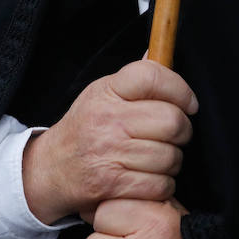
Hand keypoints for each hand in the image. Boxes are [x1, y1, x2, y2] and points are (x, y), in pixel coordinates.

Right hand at [22, 59, 197, 225]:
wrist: (49, 169)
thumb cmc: (85, 129)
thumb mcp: (102, 95)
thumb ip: (133, 79)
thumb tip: (158, 52)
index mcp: (107, 91)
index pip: (151, 76)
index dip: (180, 89)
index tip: (189, 103)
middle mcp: (107, 120)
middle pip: (171, 120)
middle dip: (182, 131)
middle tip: (175, 135)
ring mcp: (109, 153)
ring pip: (170, 156)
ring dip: (172, 162)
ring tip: (158, 158)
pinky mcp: (112, 185)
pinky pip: (160, 185)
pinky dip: (162, 186)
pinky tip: (150, 178)